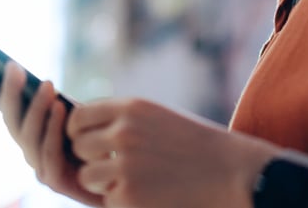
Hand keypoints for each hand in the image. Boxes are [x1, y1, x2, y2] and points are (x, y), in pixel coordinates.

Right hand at [0, 56, 103, 206]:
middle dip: (9, 91)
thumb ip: (58, 102)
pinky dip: (53, 129)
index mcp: (31, 129)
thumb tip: (42, 79)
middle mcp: (29, 148)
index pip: (3, 103)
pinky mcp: (54, 181)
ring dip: (36, 109)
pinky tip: (62, 108)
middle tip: (13, 66)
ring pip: (27, 136)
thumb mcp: (81, 112)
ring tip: (47, 85)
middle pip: (10, 119)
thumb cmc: (102, 139)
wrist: (124, 175)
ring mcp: (38, 166)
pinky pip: (48, 153)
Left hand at [66, 97, 277, 207]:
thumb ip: (120, 119)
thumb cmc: (193, 145)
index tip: (91, 142)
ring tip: (134, 180)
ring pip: (87, 176)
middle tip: (115, 164)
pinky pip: (106, 199)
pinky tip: (149, 194)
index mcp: (131, 107)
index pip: (79, 117)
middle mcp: (124, 132)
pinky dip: (122, 200)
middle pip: (78, 147)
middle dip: (91, 159)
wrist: (231, 173)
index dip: (79, 132)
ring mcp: (125, 164)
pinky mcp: (129, 194)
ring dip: (103, 182)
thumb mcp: (156, 118)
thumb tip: (76, 127)